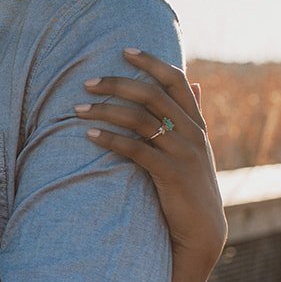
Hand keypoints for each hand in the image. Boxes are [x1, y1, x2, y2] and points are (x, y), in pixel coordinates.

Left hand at [76, 50, 227, 263]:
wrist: (202, 230)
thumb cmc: (191, 186)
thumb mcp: (196, 148)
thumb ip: (192, 115)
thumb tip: (195, 83)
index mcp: (195, 123)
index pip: (176, 80)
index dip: (151, 62)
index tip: (125, 50)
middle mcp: (191, 133)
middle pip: (152, 95)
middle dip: (117, 84)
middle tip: (88, 82)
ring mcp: (183, 153)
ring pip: (140, 120)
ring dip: (105, 111)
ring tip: (78, 109)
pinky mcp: (171, 174)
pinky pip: (136, 150)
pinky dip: (111, 139)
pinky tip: (89, 135)